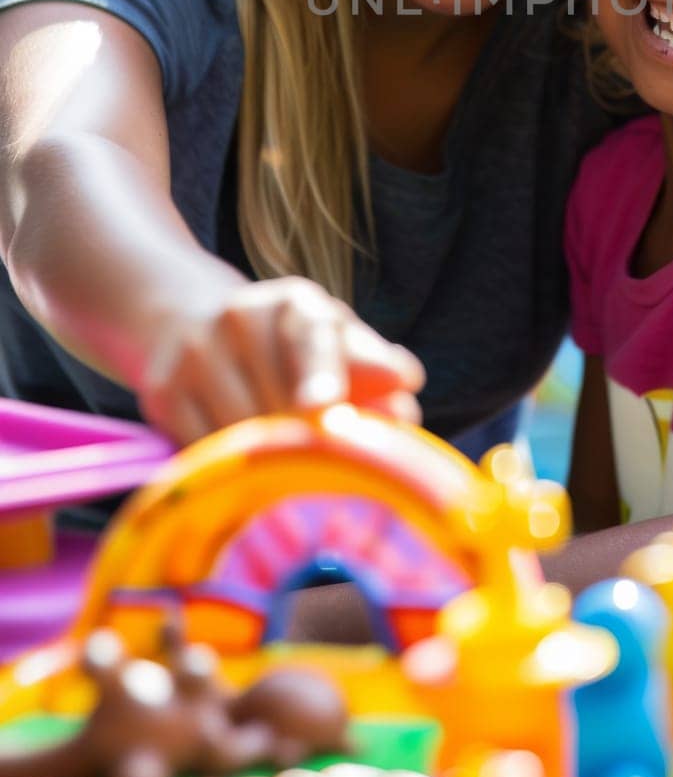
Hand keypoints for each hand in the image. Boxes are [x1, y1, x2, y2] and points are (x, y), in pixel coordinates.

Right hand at [139, 276, 423, 445]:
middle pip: (282, 403)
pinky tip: (242, 465)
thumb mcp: (331, 338)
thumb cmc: (283, 341)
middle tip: (330, 473)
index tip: (325, 405)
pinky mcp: (162, 392)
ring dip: (270, 463)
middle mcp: (240, 316)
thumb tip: (406, 385)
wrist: (186, 317)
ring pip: (243, 433)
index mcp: (295, 302)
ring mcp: (195, 353)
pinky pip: (205, 451)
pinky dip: (230, 469)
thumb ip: (372, 363)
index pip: (312, 335)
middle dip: (311, 444)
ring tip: (287, 470)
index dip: (322, 372)